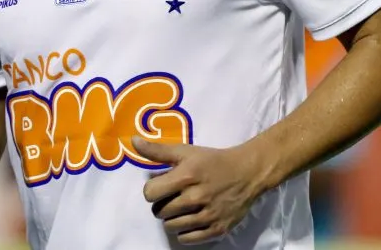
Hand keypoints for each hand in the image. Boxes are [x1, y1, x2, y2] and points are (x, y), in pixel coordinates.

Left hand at [133, 136, 267, 245]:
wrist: (246, 173)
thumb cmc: (212, 161)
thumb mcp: (185, 151)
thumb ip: (158, 150)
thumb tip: (133, 141)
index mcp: (187, 176)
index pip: (150, 193)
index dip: (152, 190)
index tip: (161, 186)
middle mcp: (196, 197)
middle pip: (159, 211)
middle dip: (162, 204)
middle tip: (173, 197)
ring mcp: (208, 215)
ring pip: (171, 227)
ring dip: (172, 219)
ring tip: (181, 208)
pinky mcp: (217, 229)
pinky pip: (187, 239)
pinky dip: (184, 232)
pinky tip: (189, 220)